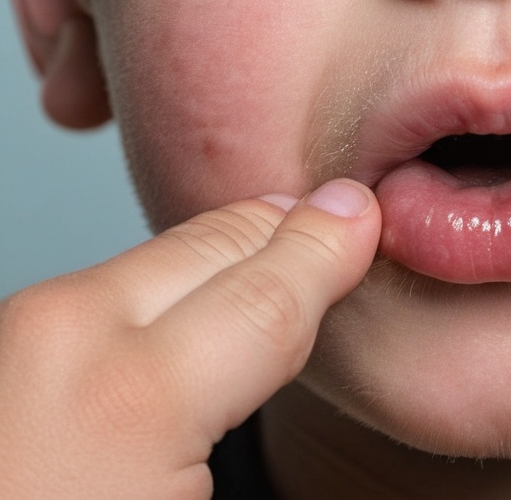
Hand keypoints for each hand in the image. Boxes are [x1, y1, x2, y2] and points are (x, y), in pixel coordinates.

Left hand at [0, 180, 380, 499]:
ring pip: (159, 255)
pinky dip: (162, 288)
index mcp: (130, 401)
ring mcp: (11, 337)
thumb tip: (309, 344)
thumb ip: (261, 409)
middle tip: (337, 228)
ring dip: (223, 258)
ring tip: (276, 270)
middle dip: (283, 229)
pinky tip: (190, 311)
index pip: (271, 288)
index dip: (330, 248)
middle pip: (215, 241)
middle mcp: (61, 339)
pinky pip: (105, 289)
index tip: (358, 218)